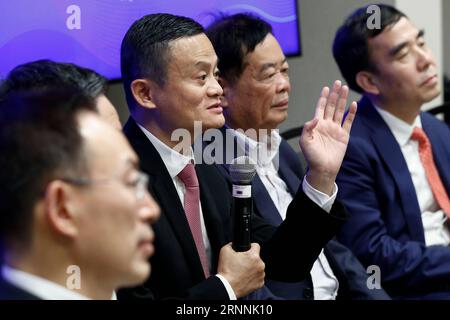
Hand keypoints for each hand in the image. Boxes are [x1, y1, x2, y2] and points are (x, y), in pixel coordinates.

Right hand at [217, 243, 264, 297]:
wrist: (227, 287)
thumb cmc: (227, 271)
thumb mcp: (225, 251)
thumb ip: (231, 244)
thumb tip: (233, 244)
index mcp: (254, 256)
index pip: (256, 246)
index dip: (250, 246)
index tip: (246, 250)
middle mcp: (260, 265)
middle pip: (256, 258)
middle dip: (250, 260)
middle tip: (240, 263)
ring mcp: (261, 275)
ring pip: (258, 268)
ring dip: (252, 269)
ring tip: (242, 272)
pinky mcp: (260, 284)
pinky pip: (258, 278)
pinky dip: (252, 278)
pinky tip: (245, 278)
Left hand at [299, 80, 356, 194]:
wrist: (323, 168)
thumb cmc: (312, 156)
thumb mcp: (305, 141)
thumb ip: (308, 128)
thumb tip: (314, 118)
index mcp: (316, 125)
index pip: (320, 108)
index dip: (323, 98)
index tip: (326, 88)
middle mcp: (326, 125)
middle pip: (331, 106)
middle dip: (334, 95)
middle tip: (338, 83)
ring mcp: (336, 129)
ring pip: (340, 111)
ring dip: (343, 100)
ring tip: (345, 89)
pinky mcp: (344, 135)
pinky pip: (348, 122)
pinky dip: (351, 113)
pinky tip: (353, 104)